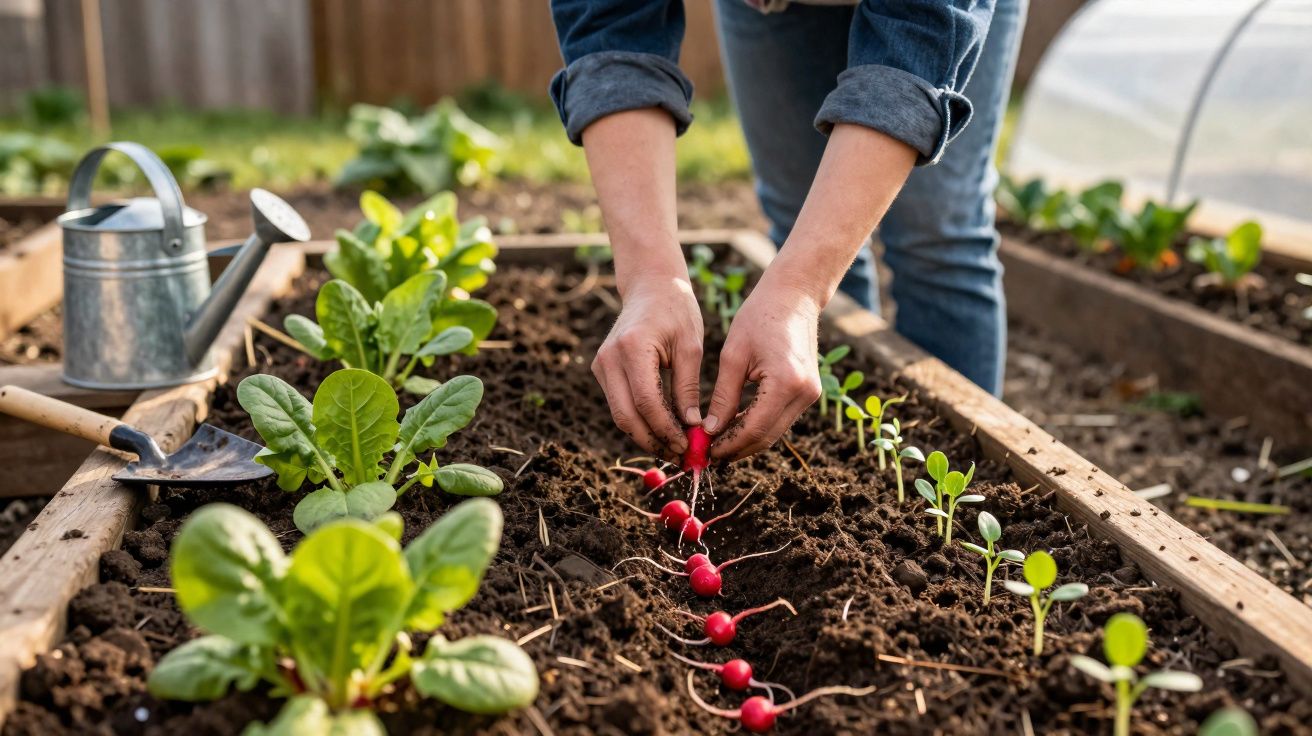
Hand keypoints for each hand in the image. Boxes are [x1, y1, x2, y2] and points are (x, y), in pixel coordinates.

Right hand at [592, 275, 702, 457]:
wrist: (650, 286)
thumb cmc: (676, 310)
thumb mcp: (690, 346)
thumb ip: (688, 387)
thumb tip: (691, 427)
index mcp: (632, 347)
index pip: (646, 401)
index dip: (666, 429)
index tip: (688, 445)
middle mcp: (609, 358)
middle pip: (626, 416)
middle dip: (653, 441)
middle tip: (680, 457)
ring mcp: (601, 365)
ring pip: (620, 415)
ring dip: (645, 436)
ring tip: (674, 449)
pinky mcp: (601, 370)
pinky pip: (619, 404)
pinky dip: (639, 421)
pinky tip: (662, 431)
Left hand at [704, 278, 822, 461]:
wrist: (794, 296)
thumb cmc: (759, 317)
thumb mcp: (733, 356)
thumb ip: (723, 397)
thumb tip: (710, 431)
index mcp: (785, 381)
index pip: (754, 428)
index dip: (728, 444)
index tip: (705, 451)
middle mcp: (804, 392)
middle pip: (767, 436)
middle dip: (736, 448)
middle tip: (708, 453)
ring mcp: (811, 393)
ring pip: (775, 431)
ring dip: (747, 440)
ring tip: (716, 443)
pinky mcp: (809, 391)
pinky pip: (781, 418)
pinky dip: (758, 426)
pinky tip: (735, 427)